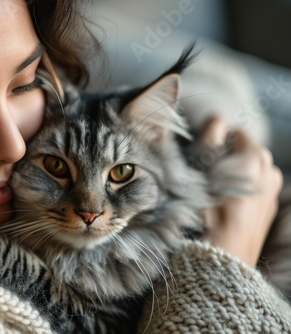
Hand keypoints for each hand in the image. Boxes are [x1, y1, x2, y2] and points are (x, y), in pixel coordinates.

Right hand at [200, 116, 282, 266]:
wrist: (221, 256)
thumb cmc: (206, 210)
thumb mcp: (200, 166)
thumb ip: (209, 135)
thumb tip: (216, 118)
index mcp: (256, 156)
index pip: (232, 131)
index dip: (211, 140)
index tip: (197, 156)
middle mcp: (270, 171)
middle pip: (239, 152)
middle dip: (221, 158)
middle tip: (201, 176)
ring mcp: (270, 192)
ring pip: (243, 171)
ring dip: (228, 175)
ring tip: (210, 193)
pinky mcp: (266, 210)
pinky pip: (248, 190)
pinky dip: (235, 192)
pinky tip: (221, 208)